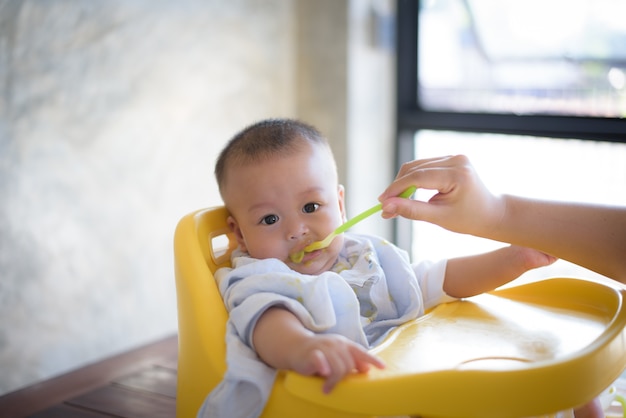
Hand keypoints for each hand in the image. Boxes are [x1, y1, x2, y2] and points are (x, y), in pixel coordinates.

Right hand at [287, 333, 384, 393]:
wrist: (296, 346)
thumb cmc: (319, 353)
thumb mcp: (337, 355)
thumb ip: (351, 360)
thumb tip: (367, 369)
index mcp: (345, 344)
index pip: (361, 352)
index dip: (372, 360)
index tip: (382, 367)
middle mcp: (336, 344)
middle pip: (349, 364)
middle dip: (344, 376)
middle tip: (335, 383)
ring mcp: (324, 347)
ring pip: (337, 366)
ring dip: (333, 381)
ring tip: (327, 388)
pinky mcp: (312, 353)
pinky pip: (321, 361)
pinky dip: (324, 368)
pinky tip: (324, 375)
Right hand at [378, 155, 504, 236]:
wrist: (491, 214)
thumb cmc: (469, 219)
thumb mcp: (439, 218)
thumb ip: (411, 210)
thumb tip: (386, 206)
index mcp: (457, 174)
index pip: (418, 177)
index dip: (396, 189)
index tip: (381, 202)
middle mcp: (456, 160)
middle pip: (415, 168)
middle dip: (397, 187)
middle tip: (385, 205)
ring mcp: (454, 156)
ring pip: (417, 166)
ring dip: (402, 183)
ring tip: (394, 202)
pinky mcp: (450, 158)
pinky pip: (424, 166)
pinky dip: (412, 179)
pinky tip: (407, 194)